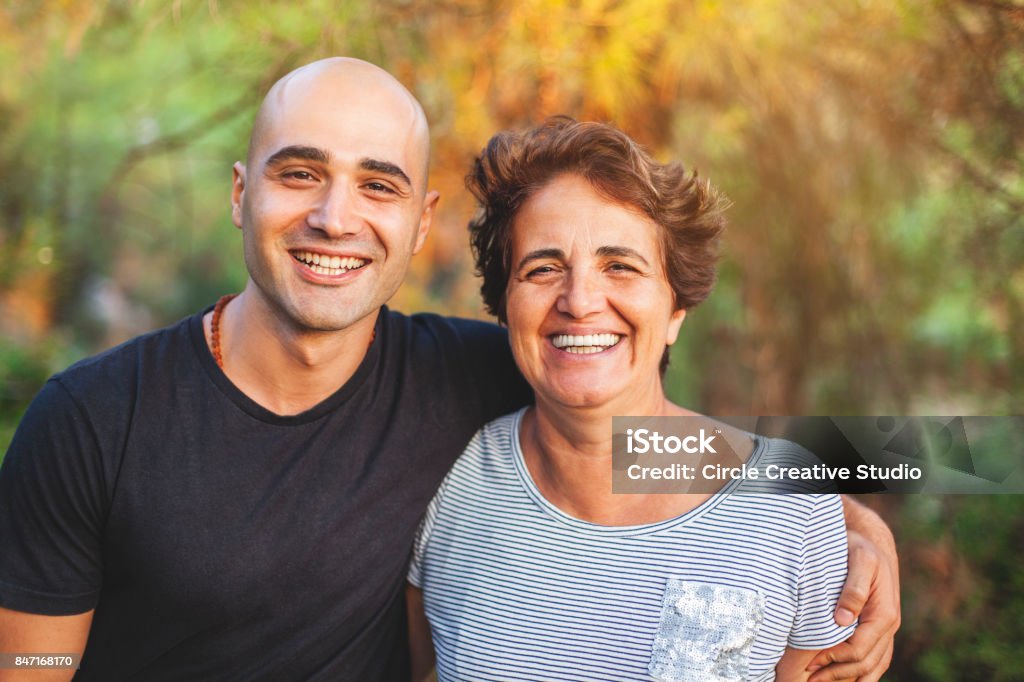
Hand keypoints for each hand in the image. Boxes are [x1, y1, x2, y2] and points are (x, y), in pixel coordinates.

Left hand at [808, 500, 899, 681]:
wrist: (872, 542)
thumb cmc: (860, 548)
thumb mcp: (859, 559)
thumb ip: (853, 589)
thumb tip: (842, 619)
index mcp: (884, 613)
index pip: (858, 648)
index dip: (834, 658)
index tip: (810, 663)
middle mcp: (889, 626)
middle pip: (864, 663)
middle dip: (836, 674)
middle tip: (808, 680)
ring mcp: (886, 631)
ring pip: (872, 667)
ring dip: (846, 679)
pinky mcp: (879, 630)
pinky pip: (874, 660)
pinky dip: (859, 674)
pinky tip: (839, 679)